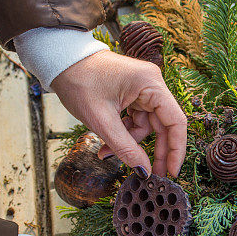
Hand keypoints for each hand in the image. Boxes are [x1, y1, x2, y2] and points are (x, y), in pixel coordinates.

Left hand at [52, 50, 186, 177]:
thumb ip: (125, 148)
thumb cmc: (79, 81)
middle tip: (149, 174)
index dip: (176, 149)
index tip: (171, 172)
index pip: (176, 121)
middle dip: (153, 150)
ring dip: (130, 143)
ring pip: (146, 125)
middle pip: (163, 125)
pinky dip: (123, 134)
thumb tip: (144, 171)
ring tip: (107, 153)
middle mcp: (152, 84)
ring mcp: (142, 89)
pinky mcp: (132, 93)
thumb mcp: (101, 120)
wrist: (60, 61)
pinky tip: (106, 144)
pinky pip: (135, 120)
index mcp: (151, 83)